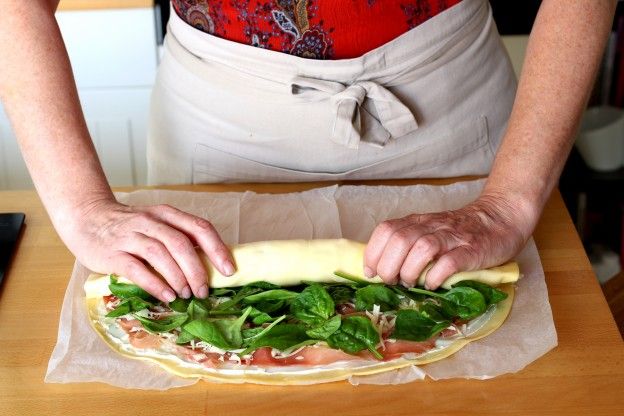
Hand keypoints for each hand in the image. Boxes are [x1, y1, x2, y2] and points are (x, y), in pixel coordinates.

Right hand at [60, 199, 234, 301]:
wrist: (86, 218)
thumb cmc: (130, 227)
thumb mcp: (157, 224)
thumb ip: (179, 238)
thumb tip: (211, 265)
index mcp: (167, 214)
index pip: (199, 227)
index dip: (217, 249)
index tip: (229, 270)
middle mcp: (150, 221)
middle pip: (181, 244)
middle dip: (197, 270)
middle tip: (203, 291)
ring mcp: (130, 236)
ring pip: (160, 254)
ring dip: (178, 277)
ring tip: (186, 295)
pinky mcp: (112, 253)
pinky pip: (136, 269)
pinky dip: (155, 284)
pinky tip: (166, 295)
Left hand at [363, 193, 533, 288]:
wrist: (501, 218)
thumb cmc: (461, 231)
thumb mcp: (430, 231)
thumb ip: (409, 243)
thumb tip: (381, 268)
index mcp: (418, 222)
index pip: (386, 230)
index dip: (373, 252)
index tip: (371, 272)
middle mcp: (432, 227)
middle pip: (399, 240)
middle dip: (388, 266)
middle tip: (392, 281)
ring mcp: (452, 238)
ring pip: (422, 248)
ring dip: (410, 270)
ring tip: (411, 283)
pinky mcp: (472, 250)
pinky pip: (450, 262)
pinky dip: (436, 275)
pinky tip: (433, 283)